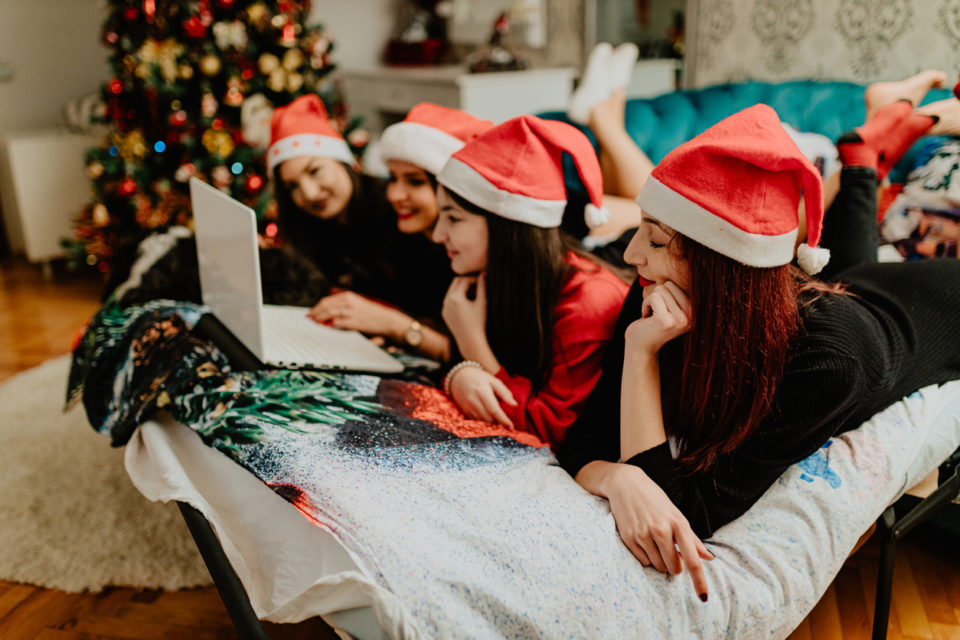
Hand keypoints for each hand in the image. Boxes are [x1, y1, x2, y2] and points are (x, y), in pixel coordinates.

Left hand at [307, 291, 405, 337]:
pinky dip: (329, 325)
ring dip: (319, 319)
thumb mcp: (358, 302)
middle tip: (309, 318)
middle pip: (325, 306)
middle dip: (315, 313)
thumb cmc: (372, 313)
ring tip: (315, 323)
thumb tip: (327, 304)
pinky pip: (336, 324)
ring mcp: (350, 313)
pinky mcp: (353, 323)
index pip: (326, 301)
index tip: (311, 312)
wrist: (388, 320)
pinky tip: (325, 327)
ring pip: (328, 314)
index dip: (316, 307)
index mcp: (349, 296)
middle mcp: (349, 302)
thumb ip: (343, 302)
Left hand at [442, 275, 485, 343]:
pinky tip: (468, 305)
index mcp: (455, 297)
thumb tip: (483, 274)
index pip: (464, 280)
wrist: (470, 341)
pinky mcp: (445, 313)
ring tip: (475, 296)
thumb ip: (482, 286)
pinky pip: (450, 300)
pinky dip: (458, 298)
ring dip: (462, 290)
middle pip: (456, 282)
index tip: (483, 281)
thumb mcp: (482, 303)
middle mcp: (447, 301)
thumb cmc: (479, 322)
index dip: (474, 279)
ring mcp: (444, 307)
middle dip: (467, 282)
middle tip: (478, 286)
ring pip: (452, 291)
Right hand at [448, 365, 516, 427]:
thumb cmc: (478, 378)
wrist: (458, 377)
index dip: (503, 420)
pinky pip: (477, 421)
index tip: (511, 426)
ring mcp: (468, 408)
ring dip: (493, 423)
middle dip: (499, 423)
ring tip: (499, 420)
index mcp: (482, 391)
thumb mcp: (492, 380)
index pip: (494, 410)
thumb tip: (515, 405)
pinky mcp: (465, 412)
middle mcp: (473, 401)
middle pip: (489, 418)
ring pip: (483, 422)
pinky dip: (485, 422)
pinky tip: (490, 417)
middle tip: (507, 423)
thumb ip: (504, 392)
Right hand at [604, 463, 712, 598]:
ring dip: (660, 561)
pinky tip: (643, 540)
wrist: (626, 484)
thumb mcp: (676, 515)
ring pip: (658, 566)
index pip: (692, 559)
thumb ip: (692, 539)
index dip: (699, 580)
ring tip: (655, 543)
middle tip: (671, 552)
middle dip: (675, 566)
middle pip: (674, 567)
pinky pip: (643, 561)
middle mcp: (661, 530)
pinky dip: (646, 556)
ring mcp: (643, 534)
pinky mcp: (628, 538)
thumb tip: (709, 558)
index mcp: (678, 523)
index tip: (704, 598)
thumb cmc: (655, 500)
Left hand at [625, 281, 691, 354]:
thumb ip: (677, 293)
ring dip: (650, 301)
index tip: (661, 310)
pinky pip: (653, 297)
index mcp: (694, 311)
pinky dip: (645, 304)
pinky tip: (646, 318)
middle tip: (655, 313)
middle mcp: (692, 317)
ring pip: (660, 290)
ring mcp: (681, 320)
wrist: (640, 346)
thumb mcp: (670, 307)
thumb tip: (684, 268)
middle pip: (669, 285)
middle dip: (656, 296)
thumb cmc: (651, 323)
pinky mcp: (666, 321)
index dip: (663, 294)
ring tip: (652, 316)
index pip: (677, 284)